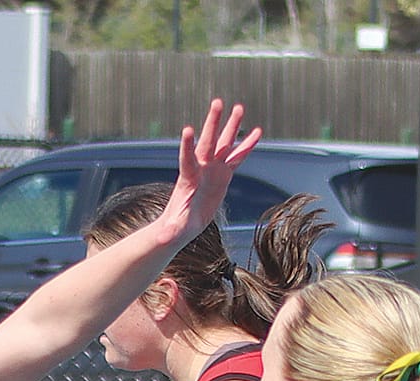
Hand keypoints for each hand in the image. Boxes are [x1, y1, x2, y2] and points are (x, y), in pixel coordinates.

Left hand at [151, 100, 262, 250]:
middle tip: (217, 102)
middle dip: (212, 123)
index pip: (187, 159)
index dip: (187, 146)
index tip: (188, 129)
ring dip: (231, 126)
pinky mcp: (223, 174)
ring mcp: (213, 169)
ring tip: (239, 108)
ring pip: (224, 144)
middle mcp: (201, 168)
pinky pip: (237, 157)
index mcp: (188, 179)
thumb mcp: (172, 231)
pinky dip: (247, 145)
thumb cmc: (176, 227)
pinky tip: (258, 133)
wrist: (184, 224)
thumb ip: (169, 232)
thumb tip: (162, 239)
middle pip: (207, 142)